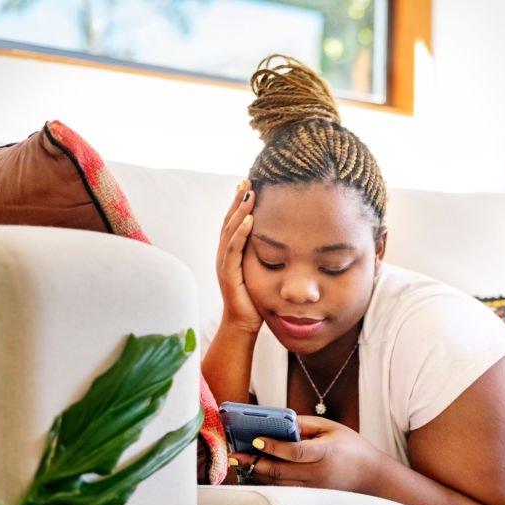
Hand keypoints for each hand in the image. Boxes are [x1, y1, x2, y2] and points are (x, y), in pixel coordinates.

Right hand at [216, 180, 261, 334]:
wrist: (243, 325)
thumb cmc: (255, 299)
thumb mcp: (261, 271)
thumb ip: (264, 254)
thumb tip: (281, 239)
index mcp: (231, 253)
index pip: (234, 222)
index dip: (239, 203)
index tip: (249, 184)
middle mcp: (224, 255)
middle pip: (229, 221)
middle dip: (237, 200)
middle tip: (246, 179)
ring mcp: (224, 264)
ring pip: (229, 231)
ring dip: (239, 211)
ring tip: (249, 193)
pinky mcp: (228, 275)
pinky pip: (233, 250)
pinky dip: (240, 233)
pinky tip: (248, 220)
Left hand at [229, 416, 382, 491]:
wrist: (369, 475)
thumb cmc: (349, 446)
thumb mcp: (330, 428)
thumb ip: (303, 424)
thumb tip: (275, 421)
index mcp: (326, 453)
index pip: (297, 452)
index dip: (275, 447)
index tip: (256, 440)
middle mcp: (319, 474)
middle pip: (281, 471)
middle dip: (254, 463)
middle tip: (234, 455)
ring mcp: (314, 489)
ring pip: (278, 484)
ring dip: (256, 473)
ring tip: (238, 463)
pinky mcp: (310, 497)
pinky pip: (283, 490)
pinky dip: (266, 481)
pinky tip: (254, 472)